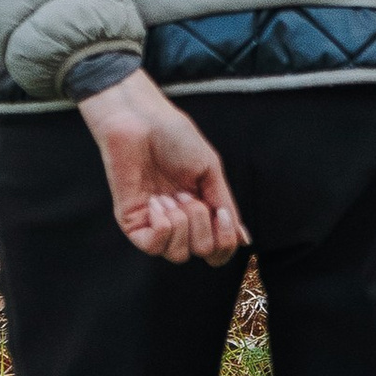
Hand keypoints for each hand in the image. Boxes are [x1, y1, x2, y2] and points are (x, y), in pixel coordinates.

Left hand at [77, 68, 247, 265]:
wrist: (141, 120)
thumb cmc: (175, 137)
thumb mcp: (211, 171)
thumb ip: (225, 205)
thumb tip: (243, 240)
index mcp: (200, 210)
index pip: (217, 250)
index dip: (226, 241)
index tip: (222, 213)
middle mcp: (179, 221)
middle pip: (202, 252)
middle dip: (202, 223)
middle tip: (188, 193)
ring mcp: (154, 223)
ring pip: (178, 254)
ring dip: (182, 222)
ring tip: (171, 195)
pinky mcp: (131, 223)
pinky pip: (153, 246)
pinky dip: (161, 225)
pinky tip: (156, 201)